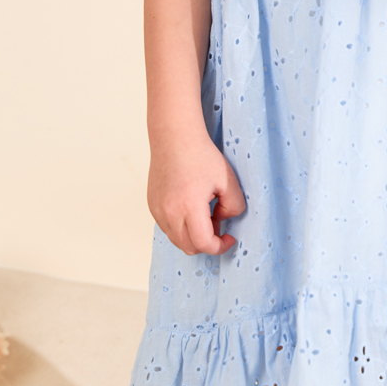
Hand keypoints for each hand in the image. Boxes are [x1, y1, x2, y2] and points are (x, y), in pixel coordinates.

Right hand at [148, 132, 246, 255]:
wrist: (175, 137)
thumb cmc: (201, 155)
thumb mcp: (228, 180)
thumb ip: (234, 206)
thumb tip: (223, 219)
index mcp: (189, 207)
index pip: (203, 244)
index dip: (220, 246)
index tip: (229, 238)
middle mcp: (169, 212)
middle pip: (189, 247)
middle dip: (207, 242)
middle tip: (218, 222)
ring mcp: (157, 210)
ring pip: (176, 239)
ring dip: (193, 236)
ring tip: (204, 213)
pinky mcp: (152, 205)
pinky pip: (167, 227)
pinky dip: (181, 227)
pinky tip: (190, 208)